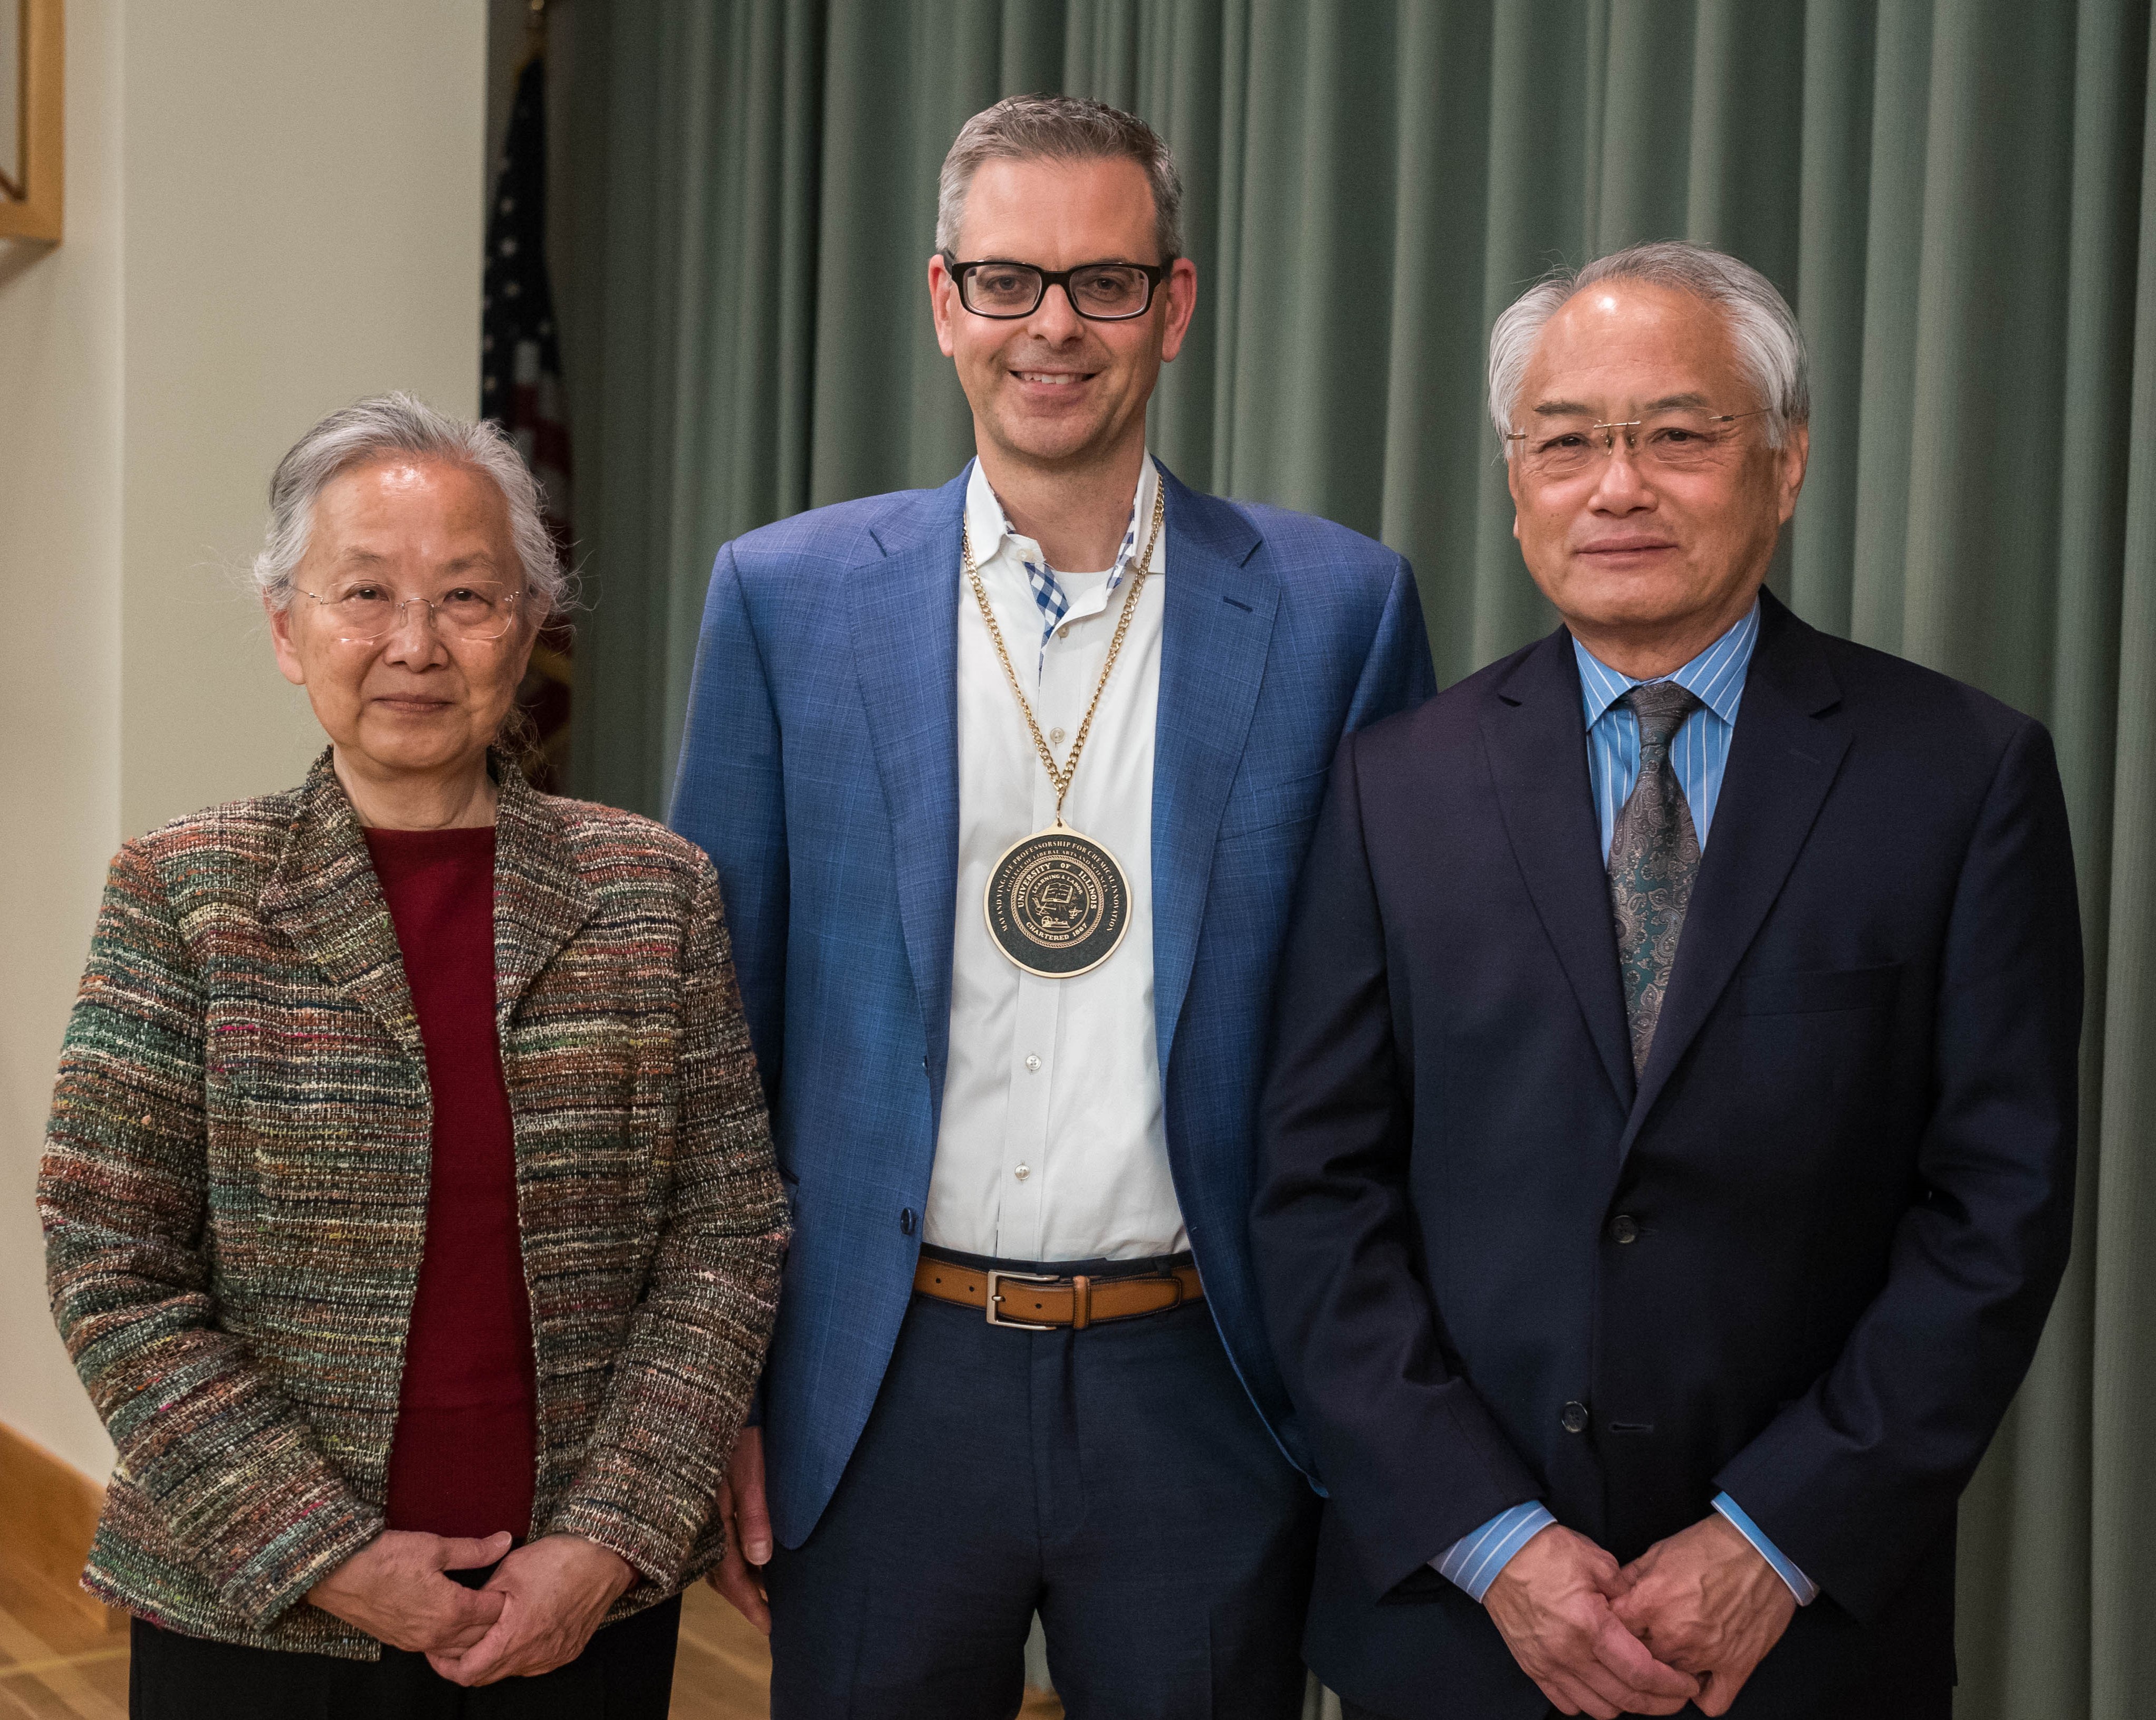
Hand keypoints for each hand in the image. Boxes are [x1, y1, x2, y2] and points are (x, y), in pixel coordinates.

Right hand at [307, 1530, 512, 1654]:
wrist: (337, 1574)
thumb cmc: (385, 1558)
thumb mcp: (435, 1547)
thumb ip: (473, 1550)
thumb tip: (504, 1542)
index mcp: (451, 1611)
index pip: (494, 1612)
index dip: (508, 1597)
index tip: (516, 1585)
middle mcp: (436, 1634)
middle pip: (480, 1636)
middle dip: (497, 1621)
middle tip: (508, 1602)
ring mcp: (416, 1642)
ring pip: (457, 1647)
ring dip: (474, 1635)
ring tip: (485, 1615)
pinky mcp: (400, 1641)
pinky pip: (435, 1649)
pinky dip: (451, 1641)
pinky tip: (454, 1625)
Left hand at [427, 1533, 635, 1685]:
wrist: (605, 1556)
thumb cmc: (560, 1559)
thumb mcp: (509, 1569)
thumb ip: (481, 1599)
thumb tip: (464, 1614)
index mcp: (516, 1636)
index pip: (468, 1672)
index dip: (444, 1665)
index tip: (436, 1651)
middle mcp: (535, 1655)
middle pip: (486, 1676)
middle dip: (466, 1662)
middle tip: (456, 1641)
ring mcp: (553, 1657)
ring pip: (510, 1671)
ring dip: (493, 1658)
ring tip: (487, 1632)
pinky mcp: (568, 1651)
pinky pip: (533, 1664)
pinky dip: (518, 1654)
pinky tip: (518, 1630)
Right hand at [705, 1426, 772, 1633]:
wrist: (705, 1393)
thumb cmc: (736, 1429)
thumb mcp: (750, 1468)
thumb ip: (754, 1513)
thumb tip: (761, 1560)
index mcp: (709, 1517)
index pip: (729, 1573)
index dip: (749, 1602)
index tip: (769, 1625)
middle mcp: (698, 1519)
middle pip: (718, 1572)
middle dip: (742, 1596)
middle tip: (767, 1617)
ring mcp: (696, 1509)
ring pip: (712, 1557)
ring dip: (735, 1578)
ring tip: (759, 1594)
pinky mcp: (698, 1498)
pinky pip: (710, 1538)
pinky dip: (727, 1555)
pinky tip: (742, 1557)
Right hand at [1482, 1524, 1700, 1717]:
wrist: (1497, 1551)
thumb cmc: (1545, 1551)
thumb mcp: (1596, 1561)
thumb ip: (1626, 1591)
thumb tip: (1642, 1611)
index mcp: (1589, 1626)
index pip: (1641, 1673)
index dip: (1671, 1685)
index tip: (1687, 1684)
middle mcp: (1569, 1653)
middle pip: (1625, 1699)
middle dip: (1658, 1703)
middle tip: (1675, 1695)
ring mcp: (1548, 1664)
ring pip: (1598, 1709)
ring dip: (1625, 1705)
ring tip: (1639, 1690)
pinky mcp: (1532, 1666)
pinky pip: (1567, 1703)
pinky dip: (1590, 1702)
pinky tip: (1601, 1686)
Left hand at [1612, 1514, 1796, 1715]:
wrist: (1761, 1549)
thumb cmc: (1710, 1546)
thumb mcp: (1658, 1551)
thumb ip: (1629, 1577)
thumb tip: (1610, 1593)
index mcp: (1650, 1603)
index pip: (1611, 1630)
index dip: (1610, 1627)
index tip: (1616, 1624)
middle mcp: (1674, 1634)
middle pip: (1638, 1659)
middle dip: (1636, 1649)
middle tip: (1646, 1636)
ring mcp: (1705, 1655)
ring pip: (1669, 1682)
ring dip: (1667, 1668)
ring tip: (1674, 1649)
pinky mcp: (1736, 1667)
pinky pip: (1711, 1702)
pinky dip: (1702, 1694)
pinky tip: (1699, 1676)